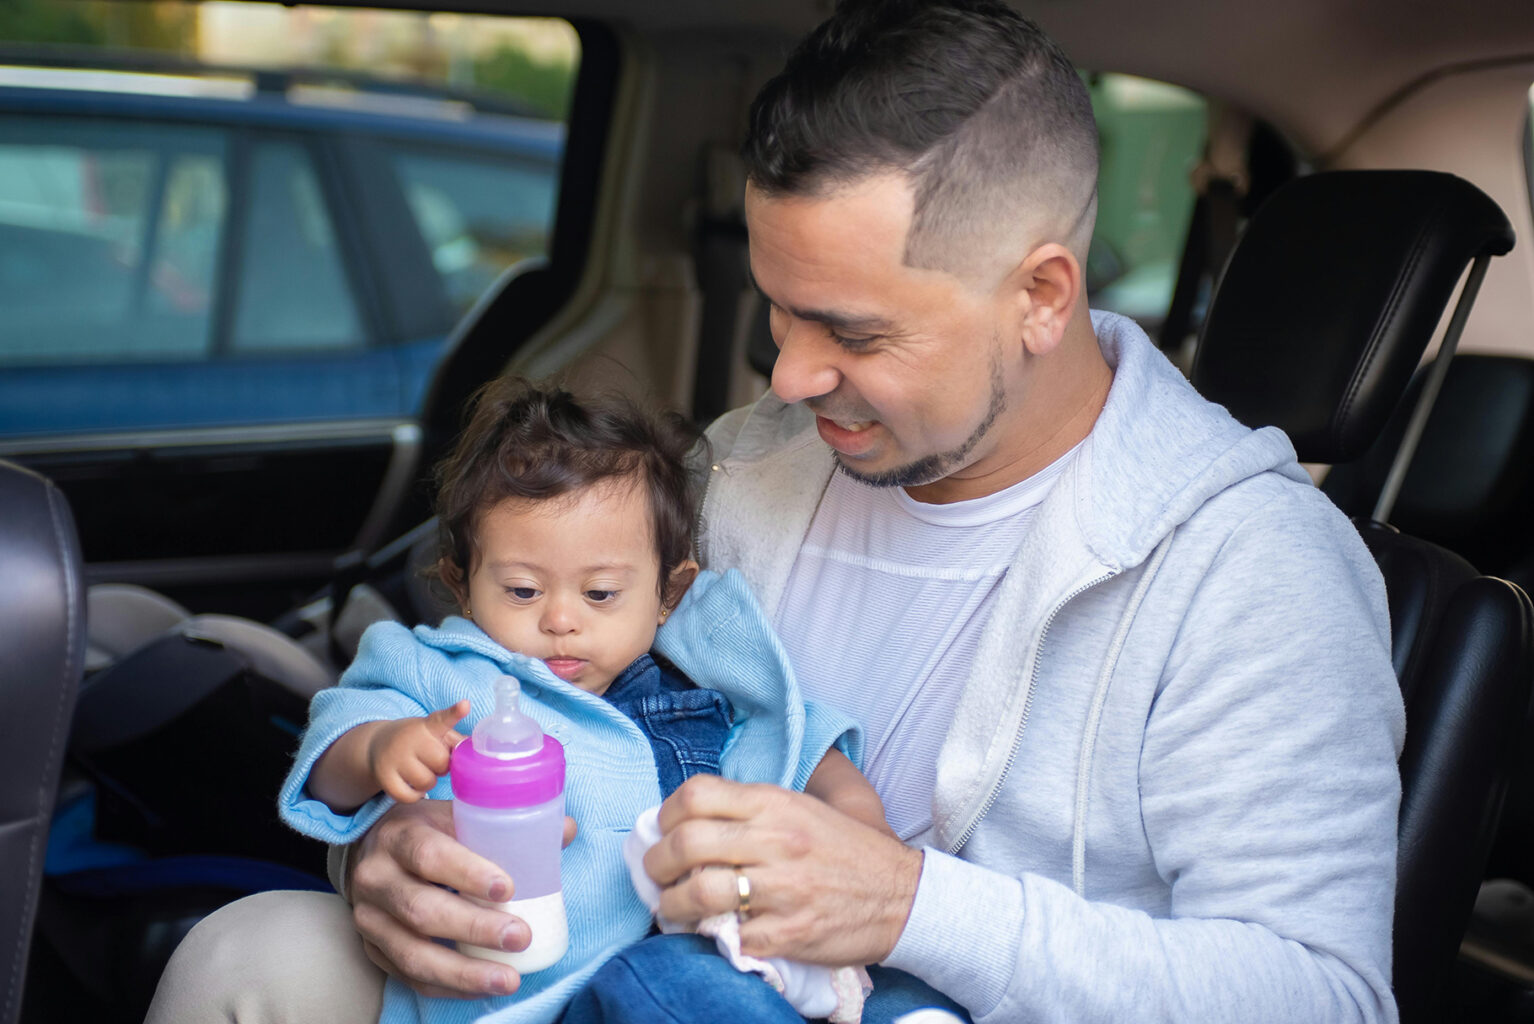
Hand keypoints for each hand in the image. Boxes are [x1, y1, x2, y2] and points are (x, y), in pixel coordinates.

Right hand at [347, 799, 579, 997]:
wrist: (372, 849)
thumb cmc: (428, 830)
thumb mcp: (457, 814)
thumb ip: (507, 823)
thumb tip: (567, 829)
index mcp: (399, 835)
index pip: (429, 855)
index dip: (468, 873)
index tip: (509, 889)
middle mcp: (376, 877)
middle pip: (421, 910)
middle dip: (475, 929)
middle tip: (521, 937)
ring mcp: (369, 918)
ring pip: (412, 953)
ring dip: (464, 972)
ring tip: (509, 980)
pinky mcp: (372, 949)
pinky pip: (409, 976)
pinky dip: (448, 986)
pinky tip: (483, 988)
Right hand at [366, 701, 469, 802]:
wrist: (375, 745)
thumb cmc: (415, 740)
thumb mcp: (433, 733)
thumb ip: (455, 740)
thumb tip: (478, 749)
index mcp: (426, 726)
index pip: (441, 719)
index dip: (455, 713)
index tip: (464, 706)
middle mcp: (409, 739)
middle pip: (441, 762)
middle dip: (440, 766)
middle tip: (430, 760)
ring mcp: (394, 758)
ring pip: (427, 782)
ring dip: (428, 782)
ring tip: (420, 771)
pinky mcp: (384, 777)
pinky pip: (410, 797)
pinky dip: (415, 795)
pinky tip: (411, 784)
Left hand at [643, 775, 923, 965]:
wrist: (901, 896)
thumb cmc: (845, 850)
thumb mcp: (802, 808)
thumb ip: (751, 809)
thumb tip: (688, 818)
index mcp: (776, 804)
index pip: (696, 795)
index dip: (667, 814)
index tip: (664, 831)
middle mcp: (776, 840)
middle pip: (686, 844)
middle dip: (657, 863)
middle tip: (657, 874)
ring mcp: (783, 888)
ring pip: (698, 894)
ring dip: (671, 905)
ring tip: (672, 907)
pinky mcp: (789, 932)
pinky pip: (730, 937)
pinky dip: (713, 938)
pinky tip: (712, 932)